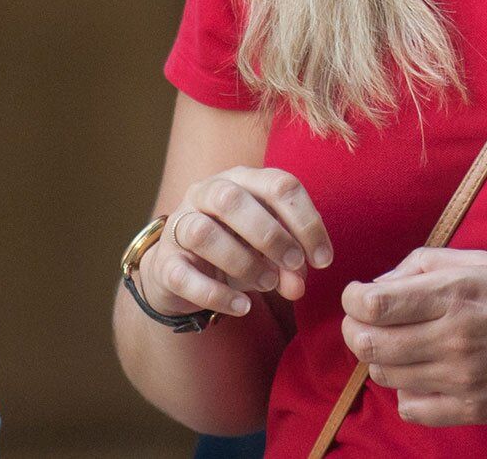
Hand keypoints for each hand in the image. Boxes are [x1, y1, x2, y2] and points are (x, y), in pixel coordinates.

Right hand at [137, 167, 333, 321]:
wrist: (183, 272)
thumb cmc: (238, 249)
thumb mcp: (271, 251)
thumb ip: (289, 264)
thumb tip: (298, 285)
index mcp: (243, 178)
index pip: (279, 184)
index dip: (306, 221)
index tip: (323, 259)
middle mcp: (207, 192)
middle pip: (233, 199)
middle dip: (272, 235)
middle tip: (294, 266)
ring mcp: (178, 225)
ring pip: (203, 232)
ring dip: (243, 261)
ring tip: (268, 284)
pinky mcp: (162, 262)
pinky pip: (182, 275)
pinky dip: (216, 294)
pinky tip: (242, 307)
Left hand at [340, 248, 486, 427]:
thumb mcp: (485, 260)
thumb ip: (429, 264)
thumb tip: (382, 283)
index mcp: (457, 291)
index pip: (376, 303)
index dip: (353, 300)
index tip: (356, 296)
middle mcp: (455, 335)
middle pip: (371, 345)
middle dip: (355, 331)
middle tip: (362, 322)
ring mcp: (462, 377)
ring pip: (387, 376)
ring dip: (381, 359)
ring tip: (400, 344)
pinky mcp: (471, 408)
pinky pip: (412, 408)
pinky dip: (406, 392)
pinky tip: (422, 373)